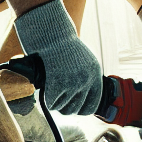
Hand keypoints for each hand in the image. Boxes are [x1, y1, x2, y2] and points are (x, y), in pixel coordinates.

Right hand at [14, 0, 102, 114]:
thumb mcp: (83, 59)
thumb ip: (86, 76)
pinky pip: (52, 103)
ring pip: (63, 108)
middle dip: (65, 107)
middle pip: (76, 109)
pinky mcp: (58, 83)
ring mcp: (73, 83)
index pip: (92, 105)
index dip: (80, 109)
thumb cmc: (63, 44)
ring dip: (55, 102)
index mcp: (95, 74)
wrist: (51, 31)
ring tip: (51, 90)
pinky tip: (46, 90)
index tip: (72, 106)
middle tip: (58, 98)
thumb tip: (80, 97)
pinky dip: (48, 99)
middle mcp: (87, 80)